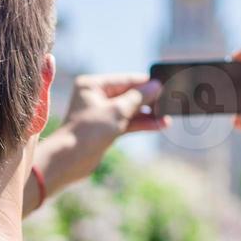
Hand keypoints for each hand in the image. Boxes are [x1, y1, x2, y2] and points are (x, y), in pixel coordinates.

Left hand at [41, 74, 165, 187]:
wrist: (70, 160)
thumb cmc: (88, 131)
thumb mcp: (117, 111)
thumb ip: (138, 97)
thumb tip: (156, 85)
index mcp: (92, 85)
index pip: (125, 80)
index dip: (145, 83)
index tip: (164, 85)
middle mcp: (95, 97)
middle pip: (128, 94)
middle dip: (148, 100)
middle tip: (169, 101)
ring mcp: (100, 114)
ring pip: (129, 110)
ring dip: (148, 114)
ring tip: (167, 117)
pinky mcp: (105, 129)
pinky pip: (127, 122)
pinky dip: (141, 124)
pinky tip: (158, 125)